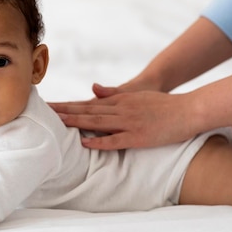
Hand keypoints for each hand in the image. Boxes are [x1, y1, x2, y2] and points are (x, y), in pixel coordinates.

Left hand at [51, 88, 198, 149]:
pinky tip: (85, 143)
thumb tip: (93, 88)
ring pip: (97, 123)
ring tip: (57, 123)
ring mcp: (129, 122)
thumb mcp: (135, 95)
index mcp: (118, 101)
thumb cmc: (162, 104)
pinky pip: (116, 140)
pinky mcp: (139, 136)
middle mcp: (120, 110)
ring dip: (76, 123)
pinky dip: (100, 141)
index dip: (66, 106)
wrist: (188, 109)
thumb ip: (113, 93)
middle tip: (43, 113)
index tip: (49, 106)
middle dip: (63, 112)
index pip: (86, 104)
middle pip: (86, 111)